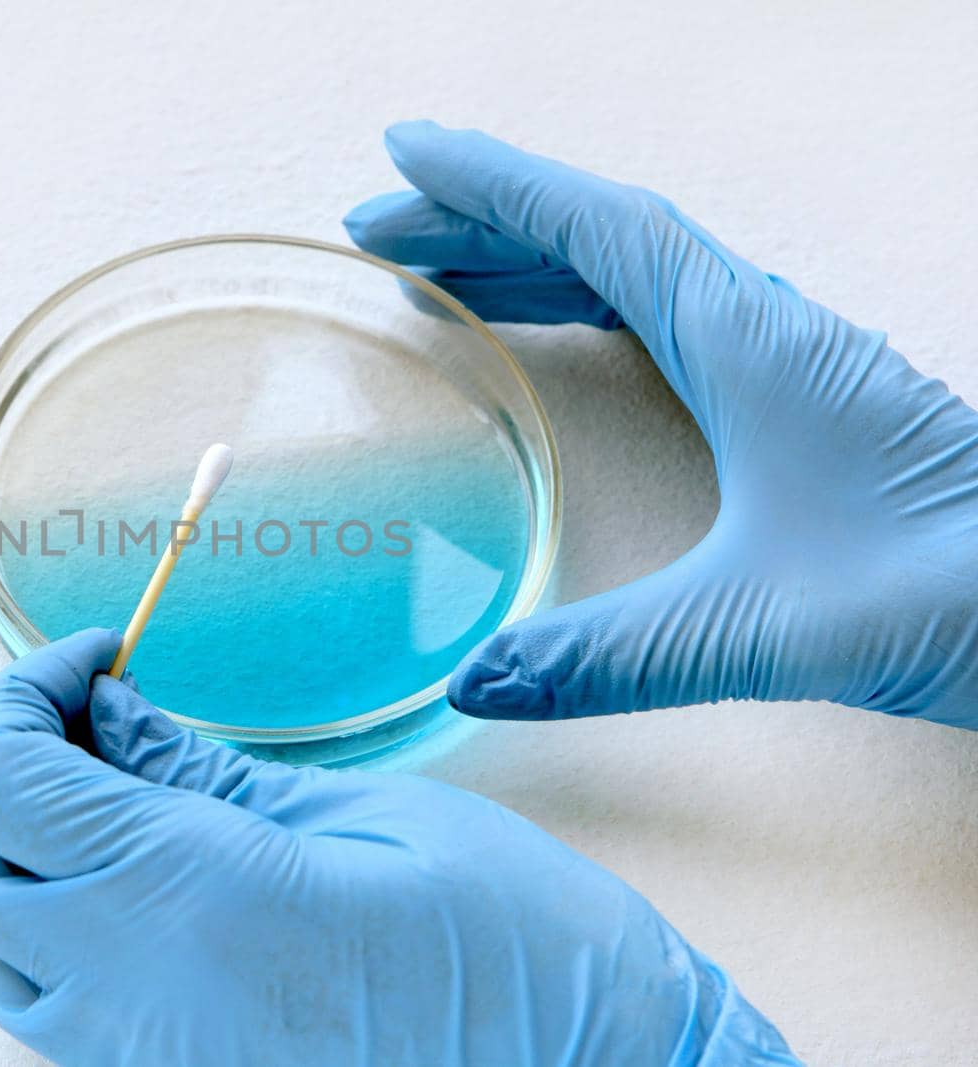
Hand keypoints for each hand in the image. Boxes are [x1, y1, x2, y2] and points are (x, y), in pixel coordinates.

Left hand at [0, 631, 796, 1065]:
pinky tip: (142, 882)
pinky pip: (52, 1013)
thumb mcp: (367, 818)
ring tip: (113, 795)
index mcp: (188, 899)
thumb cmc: (517, 949)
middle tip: (89, 711)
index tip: (96, 652)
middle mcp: (133, 999)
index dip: (20, 692)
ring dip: (17, 856)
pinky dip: (58, 931)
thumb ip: (206, 773)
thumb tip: (108, 711)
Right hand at [345, 122, 977, 726]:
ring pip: (638, 270)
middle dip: (484, 221)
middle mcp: (765, 327)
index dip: (491, 183)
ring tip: (443, 278)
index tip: (404, 153)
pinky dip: (594, 303)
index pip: (596, 225)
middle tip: (383, 233)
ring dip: (534, 259)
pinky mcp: (802, 399)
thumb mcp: (756, 629)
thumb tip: (474, 681)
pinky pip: (671, 314)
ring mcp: (787, 357)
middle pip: (601, 234)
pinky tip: (565, 337)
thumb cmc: (949, 595)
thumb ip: (607, 655)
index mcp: (747, 339)